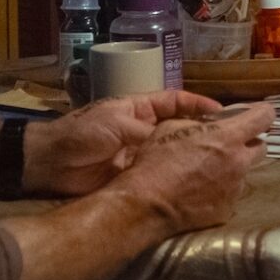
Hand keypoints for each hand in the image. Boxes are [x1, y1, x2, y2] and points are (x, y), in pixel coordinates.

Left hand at [22, 91, 223, 196]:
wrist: (52, 164)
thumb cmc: (82, 134)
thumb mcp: (116, 123)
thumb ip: (145, 130)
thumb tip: (175, 137)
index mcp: (139, 108)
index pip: (175, 101)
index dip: (198, 104)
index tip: (222, 111)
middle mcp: (144, 129)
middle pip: (178, 127)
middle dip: (200, 130)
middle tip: (227, 138)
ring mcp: (140, 152)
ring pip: (171, 151)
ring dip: (190, 154)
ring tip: (217, 159)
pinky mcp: (134, 175)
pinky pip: (159, 173)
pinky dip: (174, 175)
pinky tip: (192, 178)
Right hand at [102, 103, 275, 233]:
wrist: (147, 204)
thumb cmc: (156, 161)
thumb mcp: (171, 127)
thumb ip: (197, 121)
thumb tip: (208, 123)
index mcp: (228, 137)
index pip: (264, 117)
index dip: (262, 113)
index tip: (257, 114)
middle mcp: (239, 162)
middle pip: (261, 148)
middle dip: (248, 143)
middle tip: (229, 145)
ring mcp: (235, 188)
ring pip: (244, 172)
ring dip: (233, 168)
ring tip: (209, 172)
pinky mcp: (227, 209)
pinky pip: (230, 194)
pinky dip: (221, 190)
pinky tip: (201, 191)